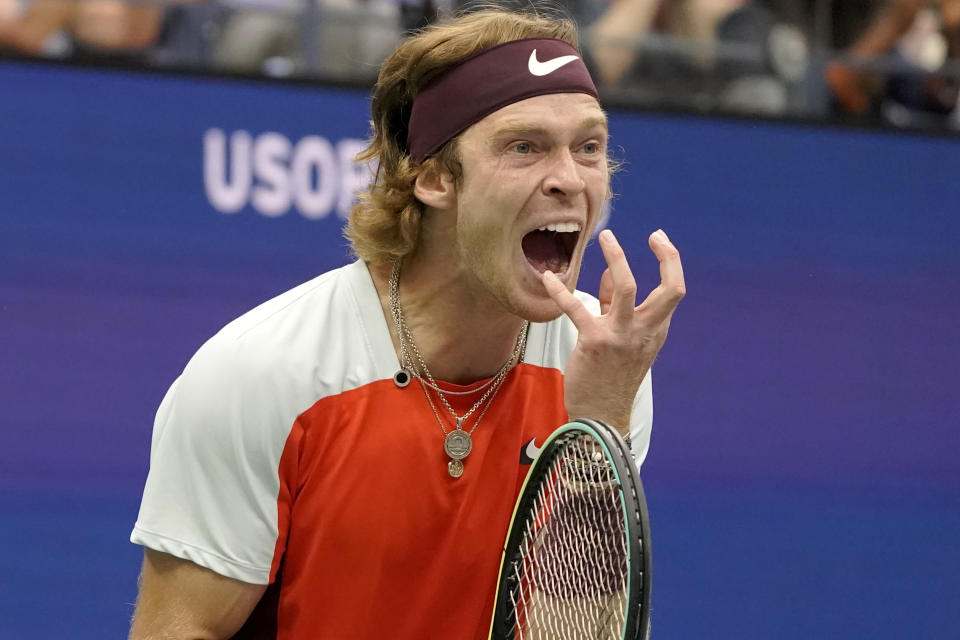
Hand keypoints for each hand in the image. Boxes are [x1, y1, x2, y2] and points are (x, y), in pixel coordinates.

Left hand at [542, 228, 684, 433]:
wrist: (600, 417)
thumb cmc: (611, 376)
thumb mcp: (623, 341)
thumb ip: (615, 307)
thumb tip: (608, 275)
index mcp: (656, 330)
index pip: (675, 290)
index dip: (671, 261)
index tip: (659, 240)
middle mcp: (645, 331)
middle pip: (670, 288)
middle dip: (666, 255)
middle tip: (654, 234)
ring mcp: (621, 335)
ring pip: (626, 287)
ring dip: (617, 257)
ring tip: (606, 237)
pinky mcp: (595, 342)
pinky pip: (576, 308)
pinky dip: (560, 291)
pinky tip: (548, 278)